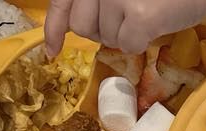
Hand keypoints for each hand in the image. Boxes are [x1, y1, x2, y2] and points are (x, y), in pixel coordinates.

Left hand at [45, 0, 205, 56]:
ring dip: (123, 38)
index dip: (54, 29)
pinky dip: (140, 44)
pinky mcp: (139, 16)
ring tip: (142, 20)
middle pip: (81, 26)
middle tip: (122, 25)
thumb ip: (95, 2)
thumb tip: (72, 28)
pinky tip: (152, 29)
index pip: (61, 2)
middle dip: (100, 32)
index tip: (53, 50)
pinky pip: (127, 46)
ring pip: (106, 38)